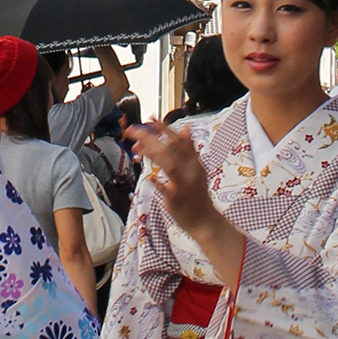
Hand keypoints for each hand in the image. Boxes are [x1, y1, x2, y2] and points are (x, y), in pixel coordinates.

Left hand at [132, 119, 245, 288]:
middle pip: (171, 149)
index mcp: (194, 162)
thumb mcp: (197, 168)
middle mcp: (190, 171)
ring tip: (137, 146)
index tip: (149, 118)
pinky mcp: (177, 200)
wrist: (204, 221)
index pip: (178, 140)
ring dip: (153, 154)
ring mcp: (184, 185)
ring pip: (169, 165)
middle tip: (132, 129)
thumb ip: (190, 149)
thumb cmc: (197, 194)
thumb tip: (186, 127)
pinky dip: (158, 184)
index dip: (164, 128)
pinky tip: (149, 178)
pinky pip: (167, 190)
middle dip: (151, 137)